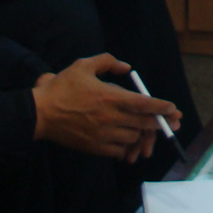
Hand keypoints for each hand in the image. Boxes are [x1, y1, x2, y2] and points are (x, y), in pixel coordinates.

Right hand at [33, 53, 179, 161]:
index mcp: (110, 97)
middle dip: (161, 123)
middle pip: (144, 123)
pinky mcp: (95, 147)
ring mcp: (103, 135)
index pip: (143, 104)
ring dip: (142, 134)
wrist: (40, 114)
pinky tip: (128, 142)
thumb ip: (107, 62)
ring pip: (133, 138)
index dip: (160, 106)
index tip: (172, 108)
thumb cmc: (62, 87)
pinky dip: (126, 146)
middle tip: (173, 122)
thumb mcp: (83, 65)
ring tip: (147, 130)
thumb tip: (126, 68)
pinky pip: (119, 150)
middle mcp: (110, 118)